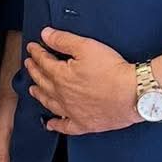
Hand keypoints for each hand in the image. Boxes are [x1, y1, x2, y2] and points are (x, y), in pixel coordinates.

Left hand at [24, 28, 138, 135]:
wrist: (132, 94)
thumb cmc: (112, 70)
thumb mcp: (86, 47)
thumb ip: (63, 40)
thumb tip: (45, 34)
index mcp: (61, 76)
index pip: (43, 62)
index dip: (36, 53)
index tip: (32, 48)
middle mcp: (62, 95)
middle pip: (43, 82)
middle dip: (34, 71)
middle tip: (29, 65)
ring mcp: (72, 111)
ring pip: (49, 103)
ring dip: (39, 94)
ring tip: (33, 89)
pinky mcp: (84, 124)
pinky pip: (65, 126)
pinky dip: (55, 125)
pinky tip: (50, 123)